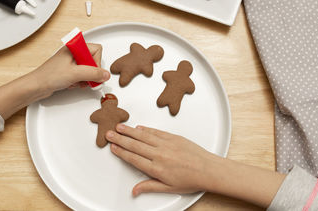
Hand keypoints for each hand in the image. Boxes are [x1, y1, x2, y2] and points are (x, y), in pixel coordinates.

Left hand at [31, 44, 109, 98]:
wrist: (37, 86)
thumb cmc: (49, 76)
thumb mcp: (75, 74)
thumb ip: (93, 73)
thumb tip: (105, 74)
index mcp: (75, 46)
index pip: (97, 50)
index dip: (97, 63)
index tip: (91, 71)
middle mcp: (74, 52)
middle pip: (94, 60)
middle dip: (91, 73)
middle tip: (84, 79)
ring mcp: (72, 61)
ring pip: (89, 69)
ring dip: (85, 79)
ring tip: (77, 82)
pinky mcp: (70, 70)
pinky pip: (82, 75)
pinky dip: (80, 81)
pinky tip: (72, 84)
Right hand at [105, 124, 219, 195]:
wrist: (208, 170)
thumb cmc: (191, 180)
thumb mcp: (168, 188)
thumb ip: (149, 186)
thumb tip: (135, 190)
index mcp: (156, 168)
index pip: (133, 158)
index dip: (121, 151)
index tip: (113, 147)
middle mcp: (159, 155)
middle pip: (135, 145)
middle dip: (120, 139)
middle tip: (109, 134)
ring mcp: (166, 144)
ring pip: (143, 136)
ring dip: (130, 131)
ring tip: (119, 127)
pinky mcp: (174, 137)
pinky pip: (156, 132)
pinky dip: (146, 129)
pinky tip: (138, 127)